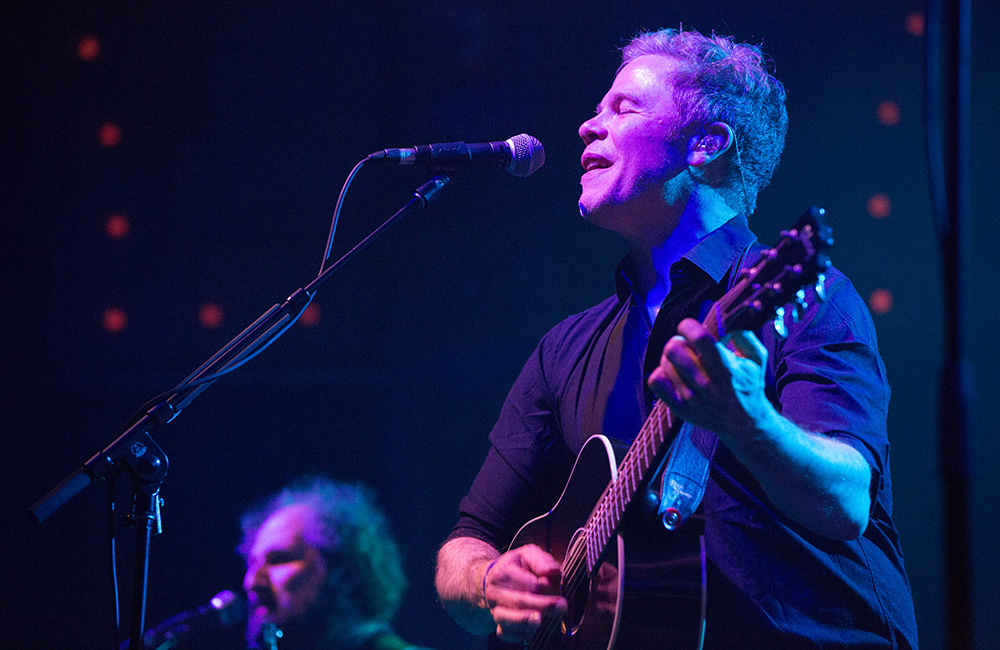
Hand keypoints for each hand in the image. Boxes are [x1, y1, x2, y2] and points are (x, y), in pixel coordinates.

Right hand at [482, 544, 567, 642]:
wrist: (493, 580)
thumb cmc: (516, 567)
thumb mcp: (528, 555)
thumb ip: (541, 561)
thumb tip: (554, 571)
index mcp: (503, 572)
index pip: (525, 582)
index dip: (542, 586)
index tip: (554, 585)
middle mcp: (496, 592)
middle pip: (518, 602)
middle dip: (543, 605)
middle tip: (561, 606)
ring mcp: (496, 610)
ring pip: (507, 620)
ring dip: (526, 622)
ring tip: (539, 620)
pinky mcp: (500, 625)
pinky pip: (505, 634)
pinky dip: (518, 635)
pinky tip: (532, 631)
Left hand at [646, 318, 773, 440]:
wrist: (744, 424)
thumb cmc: (749, 386)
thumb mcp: (757, 358)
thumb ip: (744, 334)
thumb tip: (726, 319)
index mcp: (726, 369)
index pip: (699, 338)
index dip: (689, 326)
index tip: (690, 327)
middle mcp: (706, 384)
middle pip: (674, 349)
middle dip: (679, 341)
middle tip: (687, 347)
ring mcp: (690, 398)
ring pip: (664, 363)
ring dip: (671, 358)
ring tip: (684, 362)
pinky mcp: (679, 408)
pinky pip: (656, 382)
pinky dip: (662, 373)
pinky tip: (674, 374)